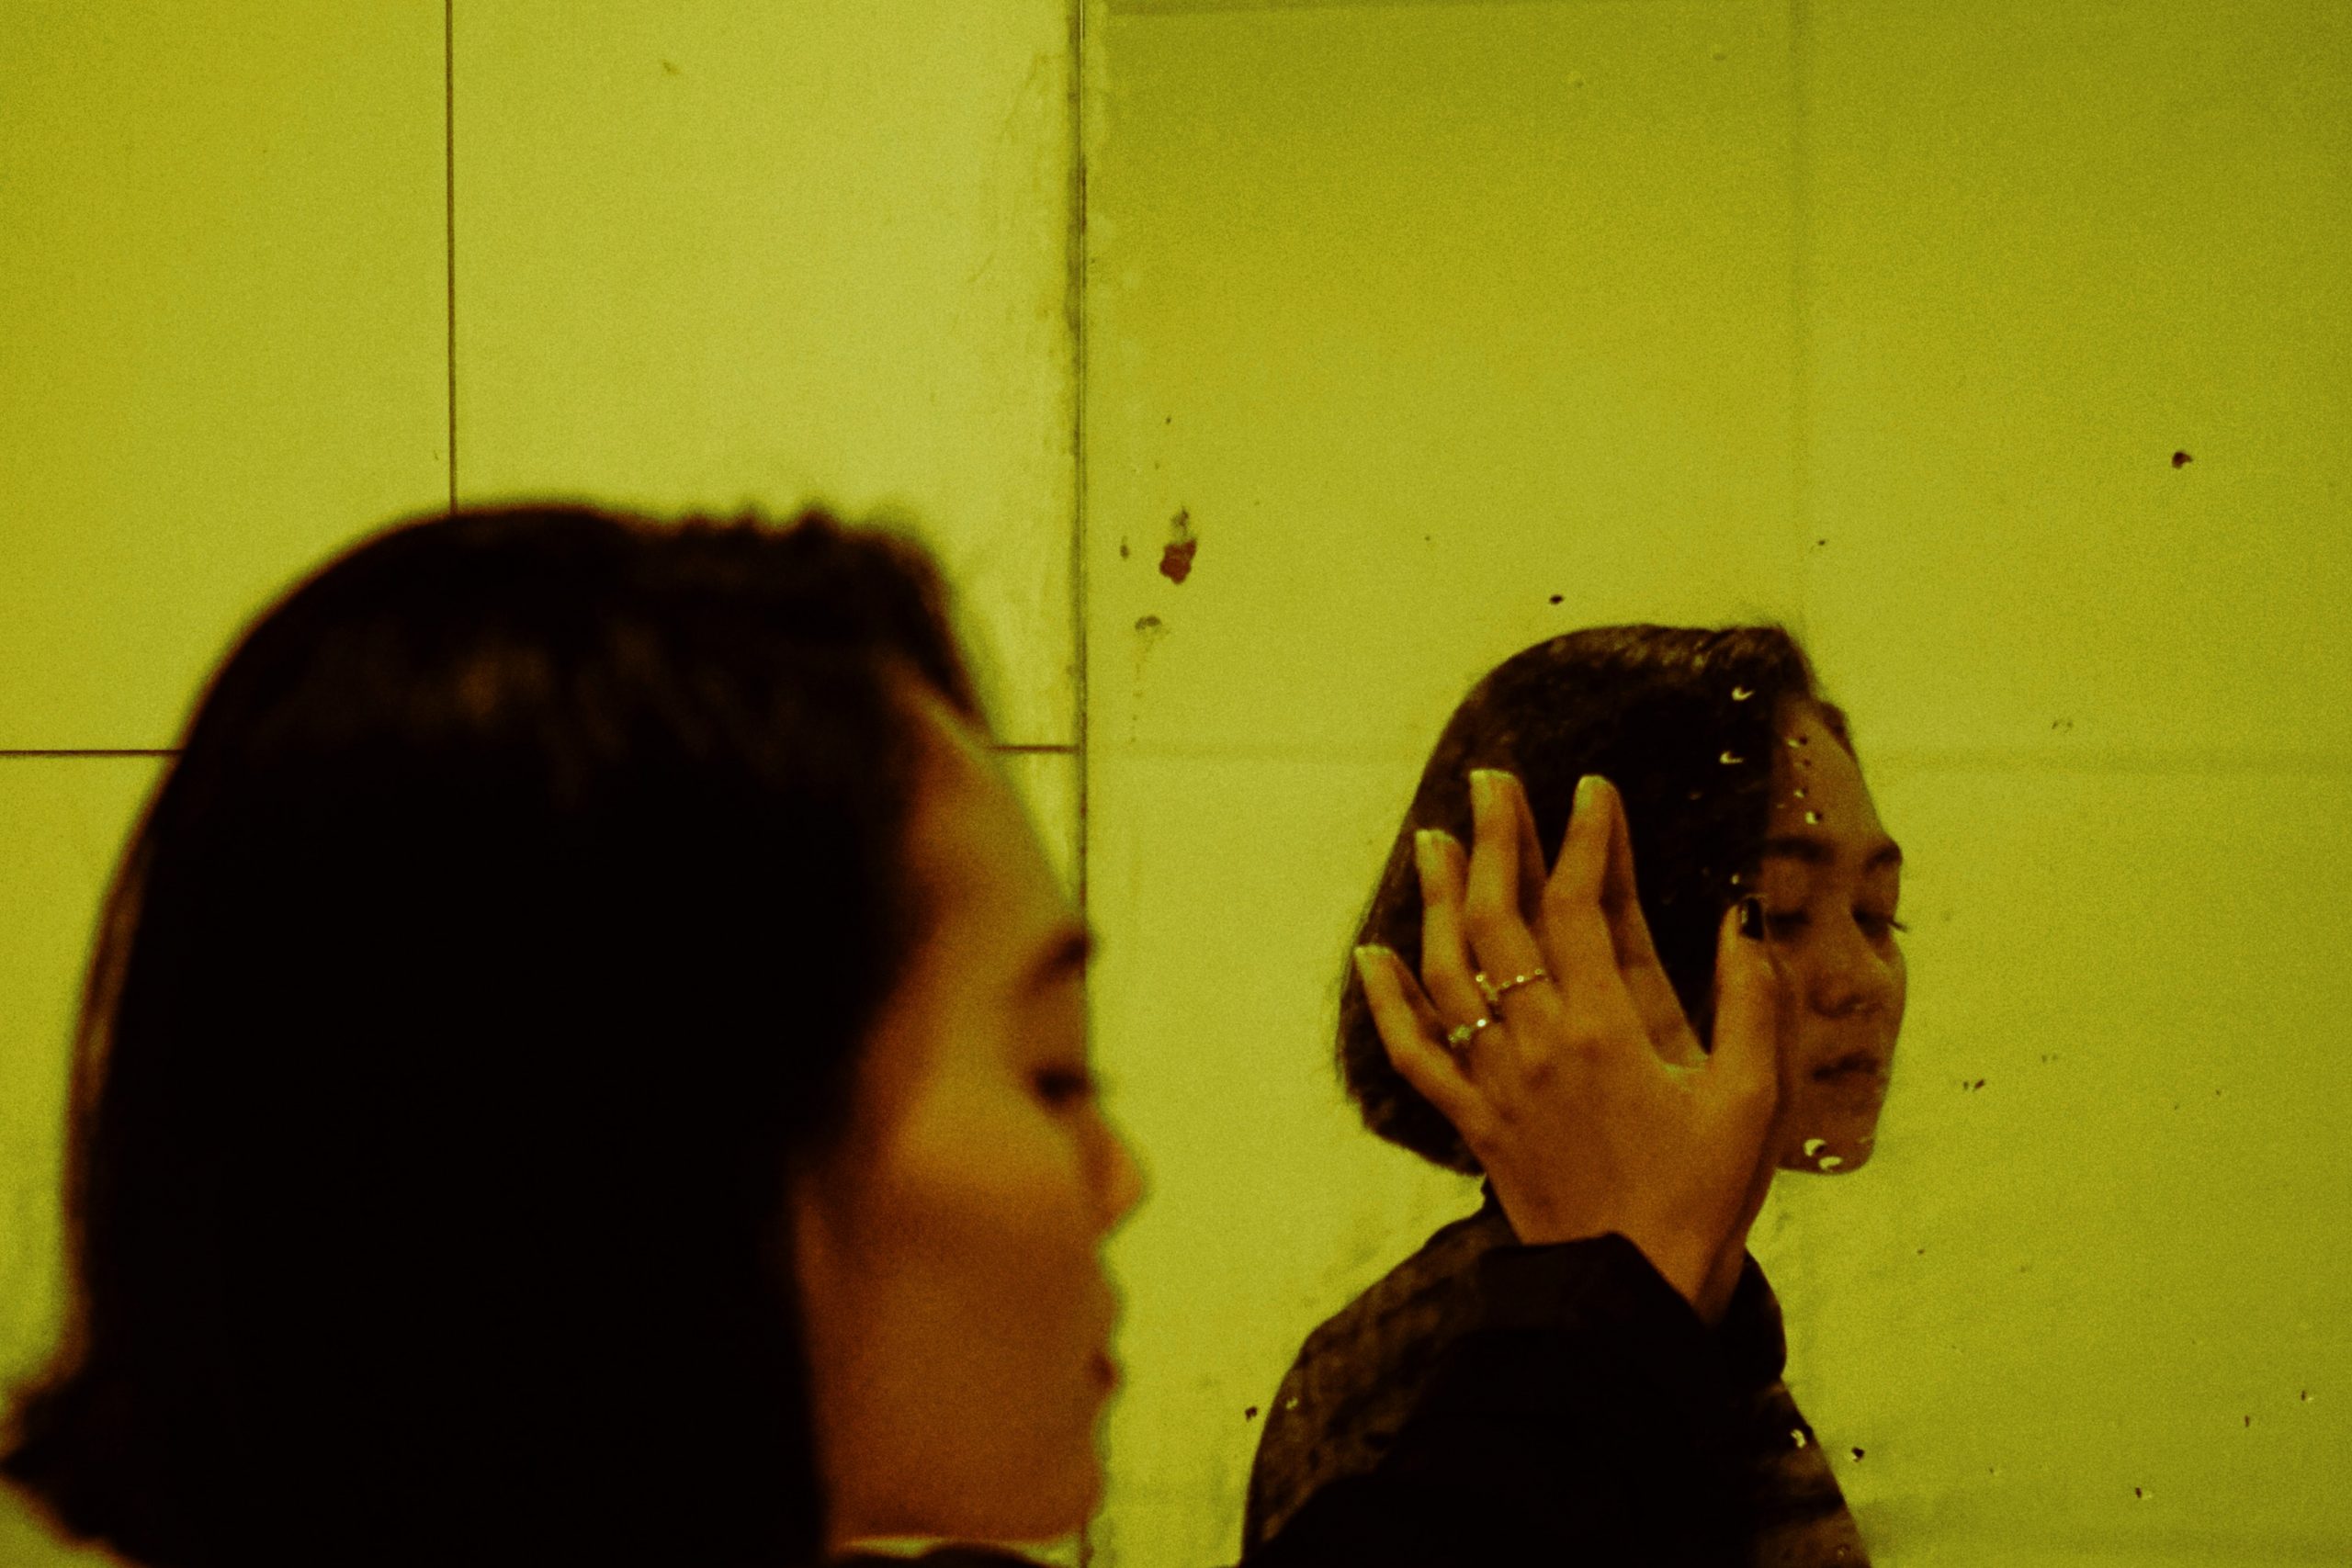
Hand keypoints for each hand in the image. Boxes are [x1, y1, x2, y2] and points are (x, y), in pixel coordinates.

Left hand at [1353, 771, 1784, 1316]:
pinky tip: (1370, 956)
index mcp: (1605, 1028)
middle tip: (1490, 782)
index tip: (1589, 788)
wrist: (1632, 1291)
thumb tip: (1739, 917)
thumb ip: (1750, 1002)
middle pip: (1499, 919)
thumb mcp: (1751, 1097)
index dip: (1584, 839)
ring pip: (1447, 970)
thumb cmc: (1702, 1196)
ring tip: (1433, 839)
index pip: (1582, 906)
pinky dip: (1387, 1000)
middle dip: (1494, 842)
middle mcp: (1537, 1041)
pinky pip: (1412, 1052)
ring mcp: (1496, 1080)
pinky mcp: (1472, 1120)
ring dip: (1436, 898)